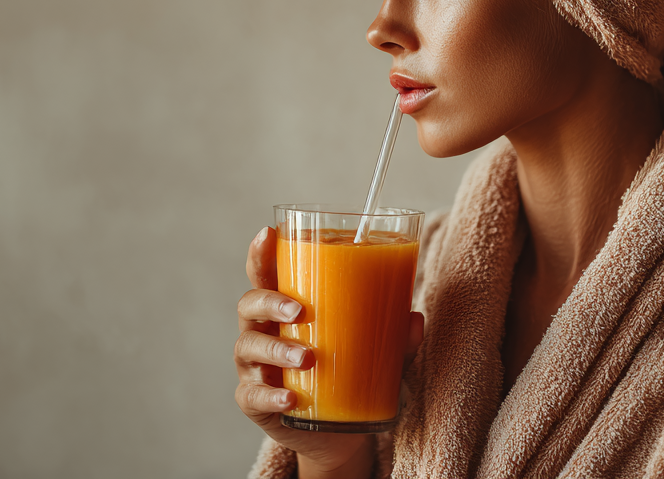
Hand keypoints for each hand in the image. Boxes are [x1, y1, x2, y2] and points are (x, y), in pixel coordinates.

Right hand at [234, 226, 423, 477]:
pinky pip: (253, 396)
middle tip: (299, 310)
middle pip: (249, 304)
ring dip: (276, 349)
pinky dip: (270, 395)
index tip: (269, 233)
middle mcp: (262, 332)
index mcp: (283, 308)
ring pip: (249, 347)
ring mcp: (255, 368)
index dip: (261, 253)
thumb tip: (414, 319)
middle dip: (269, 302)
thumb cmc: (347, 373)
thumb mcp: (376, 352)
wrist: (337, 431)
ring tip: (307, 356)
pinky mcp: (256, 403)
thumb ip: (394, 337)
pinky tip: (290, 397)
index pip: (264, 274)